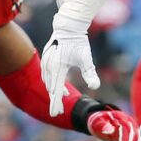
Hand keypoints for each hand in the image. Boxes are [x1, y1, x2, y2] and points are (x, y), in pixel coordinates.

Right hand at [41, 0, 99, 116]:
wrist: (68, 26)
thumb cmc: (78, 42)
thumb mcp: (87, 58)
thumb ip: (90, 73)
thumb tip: (95, 87)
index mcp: (58, 67)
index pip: (57, 90)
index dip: (56, 103)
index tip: (55, 113)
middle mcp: (49, 65)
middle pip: (51, 88)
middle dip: (54, 100)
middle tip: (58, 112)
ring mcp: (45, 62)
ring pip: (48, 82)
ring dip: (54, 90)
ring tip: (63, 97)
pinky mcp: (45, 59)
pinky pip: (47, 75)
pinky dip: (52, 82)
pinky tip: (60, 86)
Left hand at [88, 109, 140, 140]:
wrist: (106, 119)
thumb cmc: (99, 121)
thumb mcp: (97, 122)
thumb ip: (103, 125)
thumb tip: (110, 130)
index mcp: (121, 118)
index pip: (124, 129)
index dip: (124, 139)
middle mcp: (130, 123)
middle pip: (134, 136)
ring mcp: (135, 129)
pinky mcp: (136, 135)